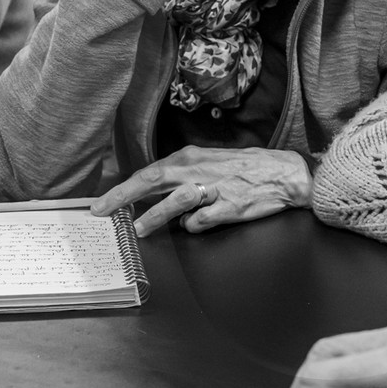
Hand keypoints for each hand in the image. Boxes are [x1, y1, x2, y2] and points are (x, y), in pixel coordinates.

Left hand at [92, 145, 312, 236]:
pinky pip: (201, 221)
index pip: (149, 172)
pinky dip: (193, 226)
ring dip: (153, 216)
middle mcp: (197, 170)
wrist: (285, 173)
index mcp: (190, 158)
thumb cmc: (245, 169)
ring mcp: (213, 188)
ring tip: (139, 229)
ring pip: (174, 201)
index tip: (102, 202)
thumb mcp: (210, 163)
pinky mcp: (229, 206)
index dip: (123, 188)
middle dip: (123, 196)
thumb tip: (156, 192)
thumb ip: (182, 176)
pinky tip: (197, 225)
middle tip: (101, 210)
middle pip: (152, 179)